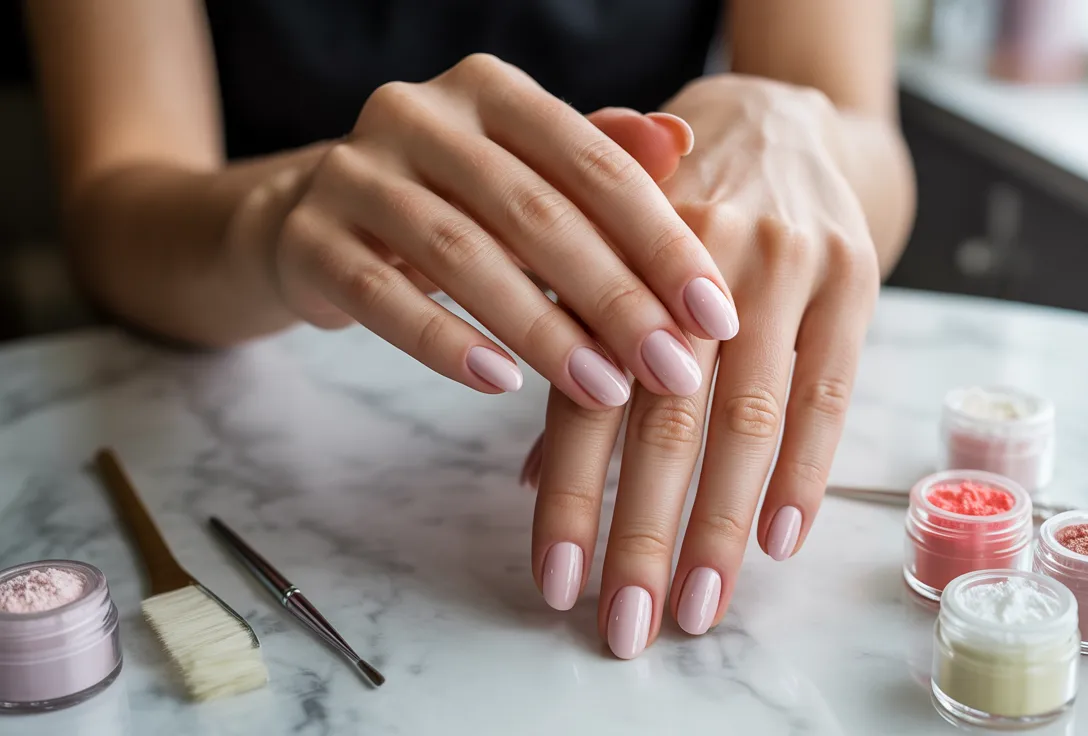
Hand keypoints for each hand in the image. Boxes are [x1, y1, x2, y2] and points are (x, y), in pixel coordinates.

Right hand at [240, 54, 739, 408]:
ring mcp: (352, 171)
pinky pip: (381, 295)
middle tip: (672, 370)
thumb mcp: (528, 180)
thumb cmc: (451, 204)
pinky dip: (445, 343)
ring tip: (603, 390)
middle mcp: (418, 112)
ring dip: (541, 330)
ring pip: (462, 255)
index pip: (594, 164)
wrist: (307, 222)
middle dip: (614, 298)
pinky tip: (501, 386)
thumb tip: (682, 137)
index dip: (662, 241)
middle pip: (535, 211)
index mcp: (490, 90)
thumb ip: (600, 164)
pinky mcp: (306, 236)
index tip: (716, 317)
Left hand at [528, 75, 883, 656]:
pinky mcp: (853, 275)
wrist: (783, 118)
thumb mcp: (608, 256)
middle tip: (631, 623)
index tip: (559, 585)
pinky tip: (778, 542)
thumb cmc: (677, 205)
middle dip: (646, 535)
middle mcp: (697, 256)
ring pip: (751, 417)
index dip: (571, 498)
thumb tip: (532, 474)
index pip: (585, 397)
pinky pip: (832, 391)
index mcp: (615, 252)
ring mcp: (785, 263)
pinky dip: (804, 472)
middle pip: (667, 420)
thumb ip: (574, 353)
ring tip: (700, 606)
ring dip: (722, 526)